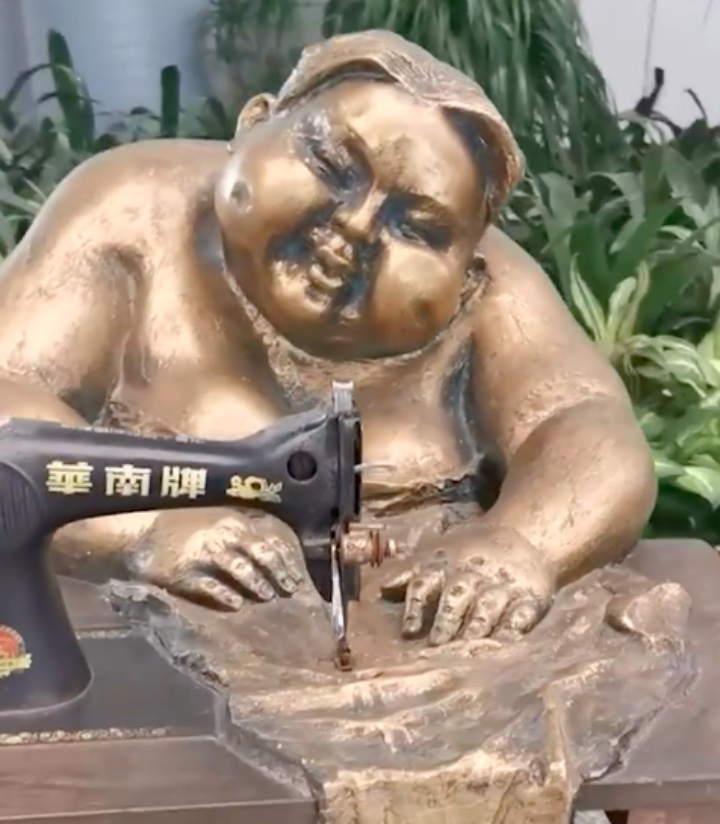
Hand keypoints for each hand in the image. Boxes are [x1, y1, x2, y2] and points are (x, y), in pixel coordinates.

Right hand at [126, 509, 304, 609]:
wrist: (140, 532)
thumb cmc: (183, 525)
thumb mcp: (218, 518)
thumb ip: (243, 531)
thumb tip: (275, 548)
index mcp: (235, 521)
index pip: (272, 541)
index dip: (289, 561)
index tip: (300, 576)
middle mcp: (225, 535)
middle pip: (264, 557)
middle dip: (281, 576)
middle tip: (293, 592)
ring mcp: (205, 553)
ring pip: (243, 571)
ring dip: (260, 587)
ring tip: (270, 599)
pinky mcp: (186, 573)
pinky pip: (213, 588)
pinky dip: (229, 598)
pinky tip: (239, 607)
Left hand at [380, 524, 554, 645]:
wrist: (523, 535)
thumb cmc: (469, 552)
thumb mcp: (436, 555)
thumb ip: (408, 574)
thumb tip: (377, 592)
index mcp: (444, 567)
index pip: (424, 585)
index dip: (415, 608)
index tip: (409, 631)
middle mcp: (471, 577)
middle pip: (456, 598)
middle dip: (446, 621)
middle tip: (437, 646)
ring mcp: (501, 588)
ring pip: (487, 608)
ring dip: (477, 628)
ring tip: (469, 650)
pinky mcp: (529, 600)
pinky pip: (521, 616)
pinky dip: (513, 630)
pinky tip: (505, 645)